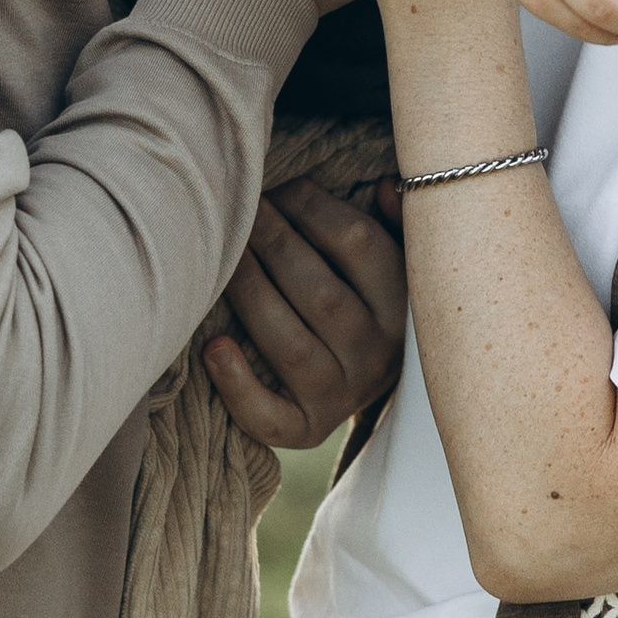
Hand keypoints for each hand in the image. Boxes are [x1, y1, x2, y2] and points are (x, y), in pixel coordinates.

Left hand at [208, 180, 406, 448]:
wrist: (363, 381)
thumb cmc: (366, 302)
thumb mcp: (395, 261)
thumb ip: (397, 223)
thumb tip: (387, 188)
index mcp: (403, 305)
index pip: (361, 244)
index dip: (312, 209)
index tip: (279, 191)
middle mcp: (379, 355)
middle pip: (321, 294)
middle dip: (272, 244)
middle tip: (241, 216)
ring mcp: (343, 396)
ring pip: (291, 348)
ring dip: (250, 295)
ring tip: (221, 260)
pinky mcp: (306, 429)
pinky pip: (271, 417)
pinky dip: (237, 385)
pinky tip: (214, 345)